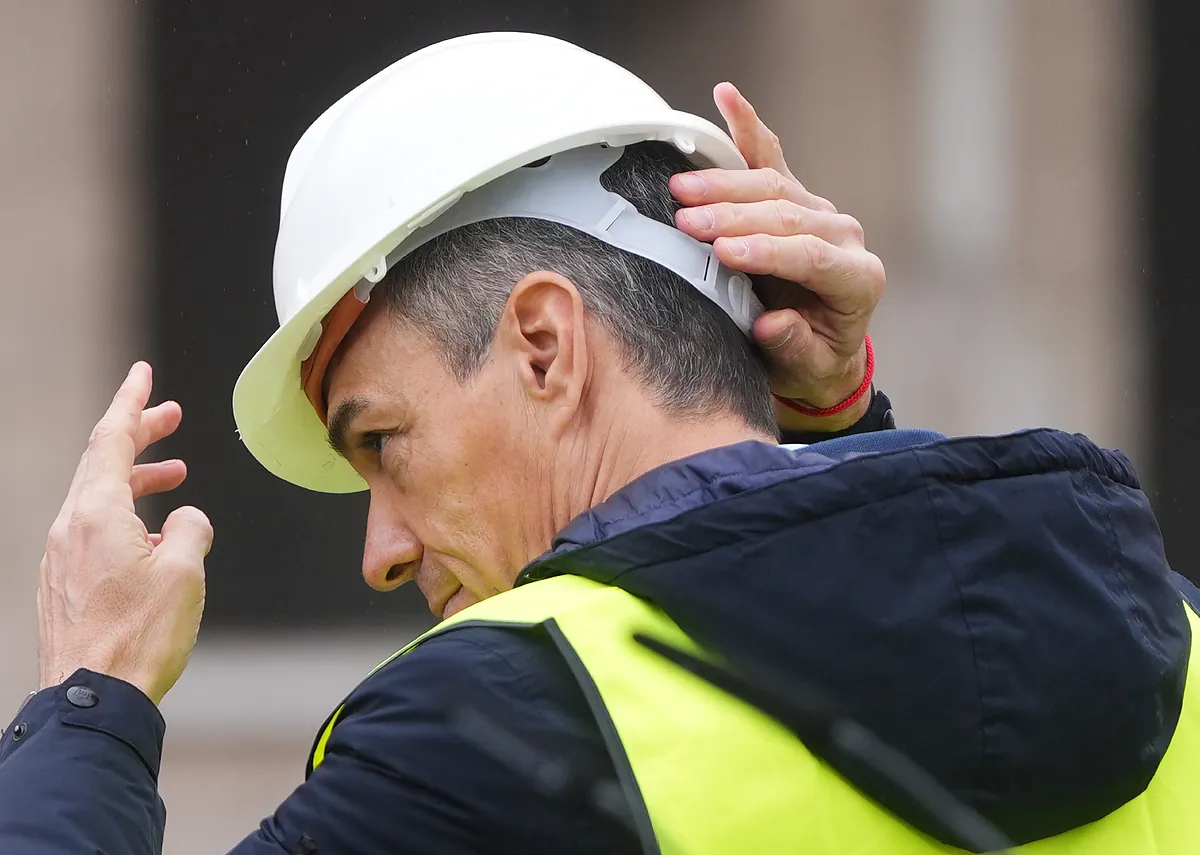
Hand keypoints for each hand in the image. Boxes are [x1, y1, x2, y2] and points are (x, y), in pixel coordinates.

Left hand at [38, 362, 212, 704]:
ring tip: (173, 476)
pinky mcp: (62, 583)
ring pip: (97, 496)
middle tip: (170, 416)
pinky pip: (91, 530)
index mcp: (97, 514)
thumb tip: (185, 520)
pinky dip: (123, 514)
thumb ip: (190, 529)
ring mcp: (60, 557)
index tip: (142, 373)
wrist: (94, 699)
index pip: (111, 438)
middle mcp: (70, 527)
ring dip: (135, 478)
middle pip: (100, 461)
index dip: (132, 401)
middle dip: (138, 433)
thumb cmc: (139, 637)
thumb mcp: (185, 572)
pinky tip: (151, 535)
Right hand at [671, 82, 885, 430]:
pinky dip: (747, 128)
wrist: (823, 350)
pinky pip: (770, 158)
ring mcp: (821, 210)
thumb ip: (793, 346)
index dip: (768, 252)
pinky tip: (725, 97)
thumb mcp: (808, 369)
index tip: (723, 253)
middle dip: (735, 217)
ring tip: (680, 189)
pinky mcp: (796, 198)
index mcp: (859, 279)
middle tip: (687, 222)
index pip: (812, 256)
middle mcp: (844, 236)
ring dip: (724, 185)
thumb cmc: (813, 361)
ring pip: (774, 186)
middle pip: (788, 214)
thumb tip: (771, 323)